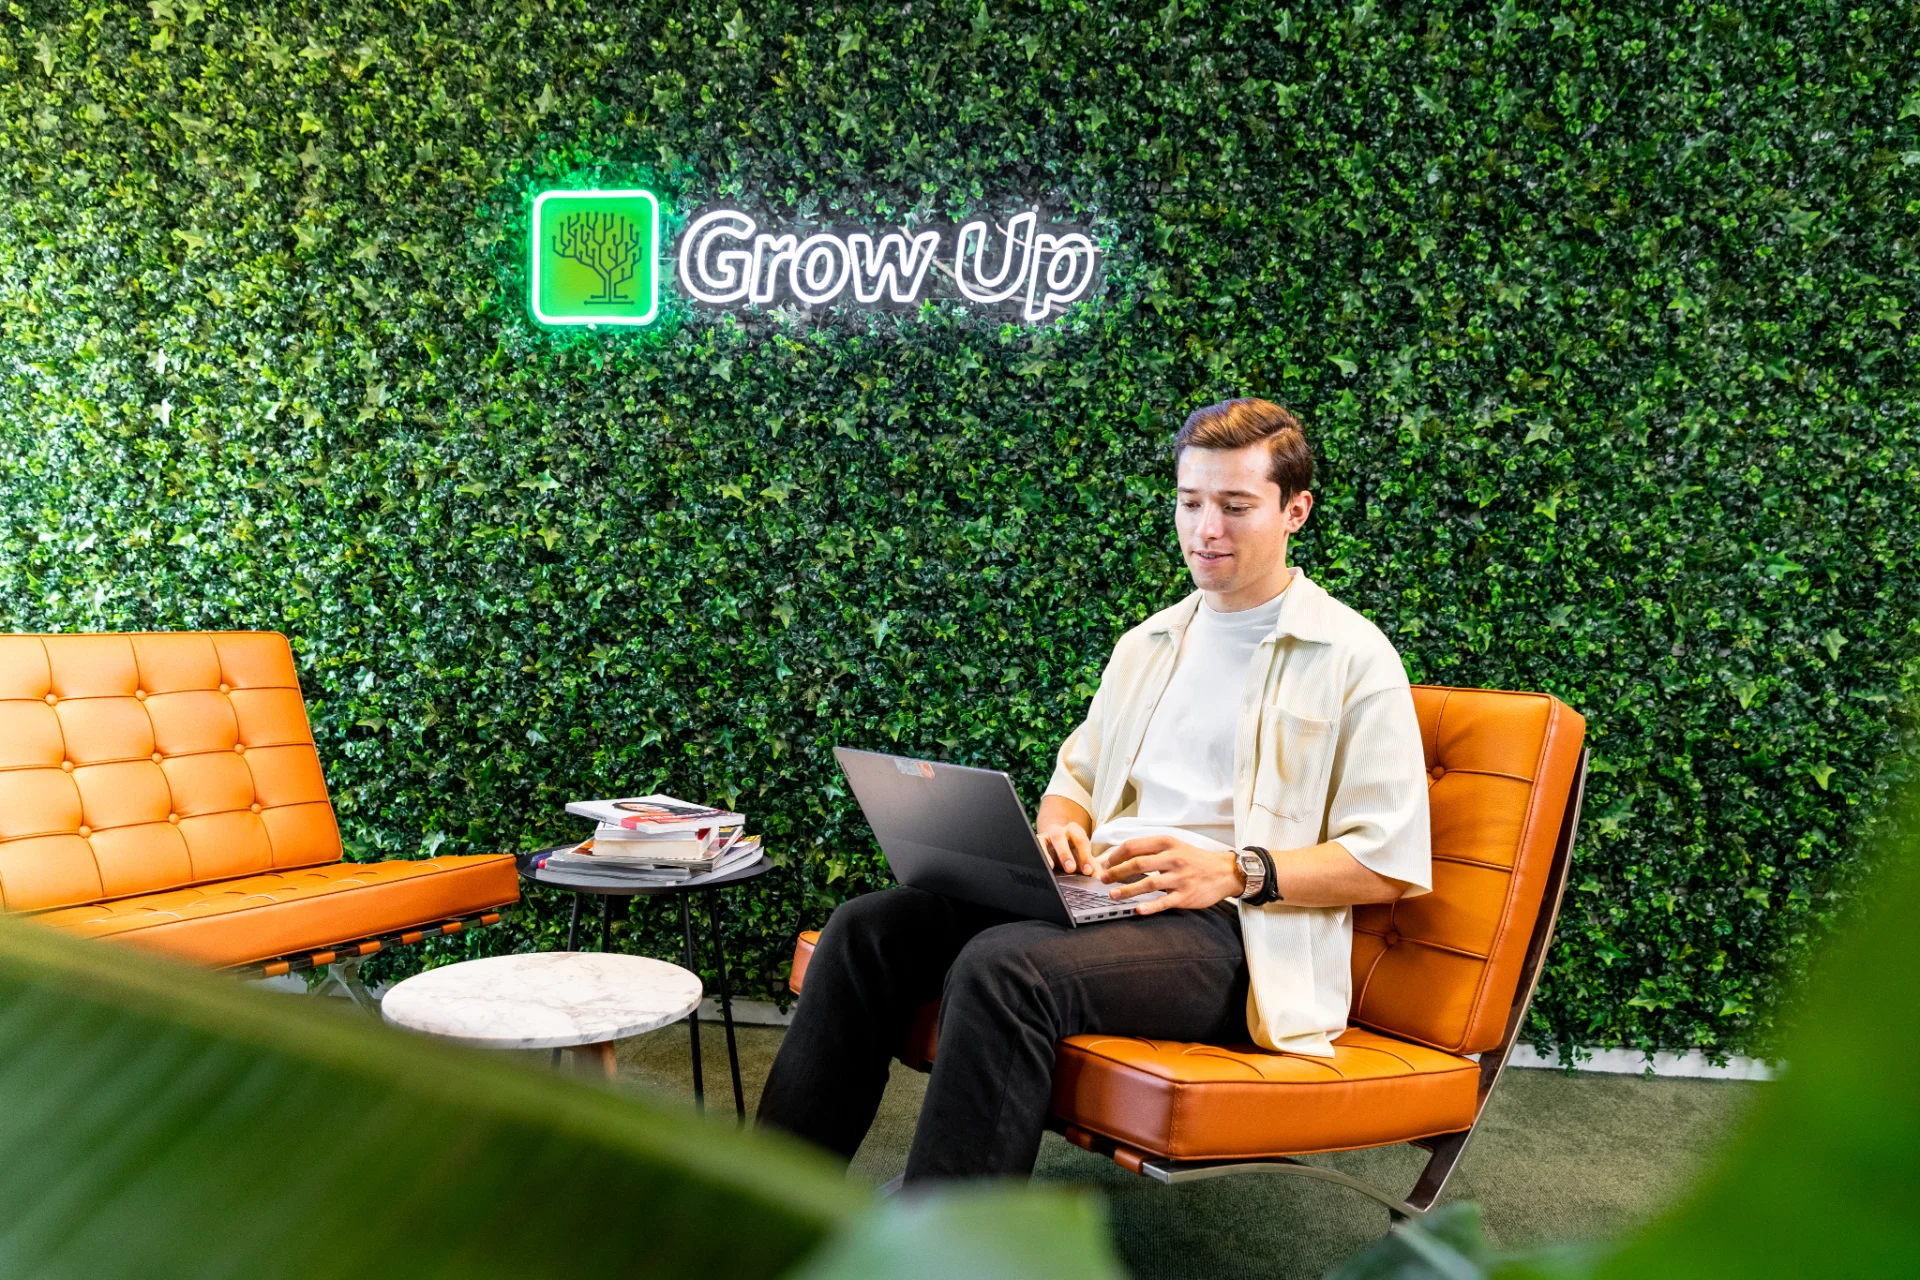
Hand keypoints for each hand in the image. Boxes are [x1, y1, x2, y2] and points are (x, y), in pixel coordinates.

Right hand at [1036, 820, 1093, 874]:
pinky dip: (1041, 854)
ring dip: (1052, 853)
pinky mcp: (1038, 841)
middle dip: (1066, 853)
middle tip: (1070, 869)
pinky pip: (1037, 844)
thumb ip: (1092, 867)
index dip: (1085, 855)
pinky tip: (1046, 866)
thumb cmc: (1072, 853)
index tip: (1088, 871)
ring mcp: (1048, 835)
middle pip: (1063, 837)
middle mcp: (1061, 830)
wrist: (1055, 848)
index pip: (1081, 840)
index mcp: (1075, 832)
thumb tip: (1100, 878)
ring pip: (1050, 838)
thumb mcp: (1083, 859)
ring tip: (1052, 867)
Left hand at [1097, 836, 1244, 915]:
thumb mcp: (1175, 846)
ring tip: (1113, 895)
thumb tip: (1123, 856)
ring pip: (1148, 883)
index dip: (1116, 855)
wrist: (1224, 871)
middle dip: (1116, 872)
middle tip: (1103, 879)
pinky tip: (1138, 910)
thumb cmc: (1195, 859)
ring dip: (1127, 890)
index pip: (1134, 846)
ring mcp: (1179, 878)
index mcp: (1167, 843)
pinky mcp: (1186, 895)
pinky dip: (1150, 906)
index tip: (1106, 863)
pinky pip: (1165, 901)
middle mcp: (1173, 858)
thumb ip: (1152, 850)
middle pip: (1138, 864)